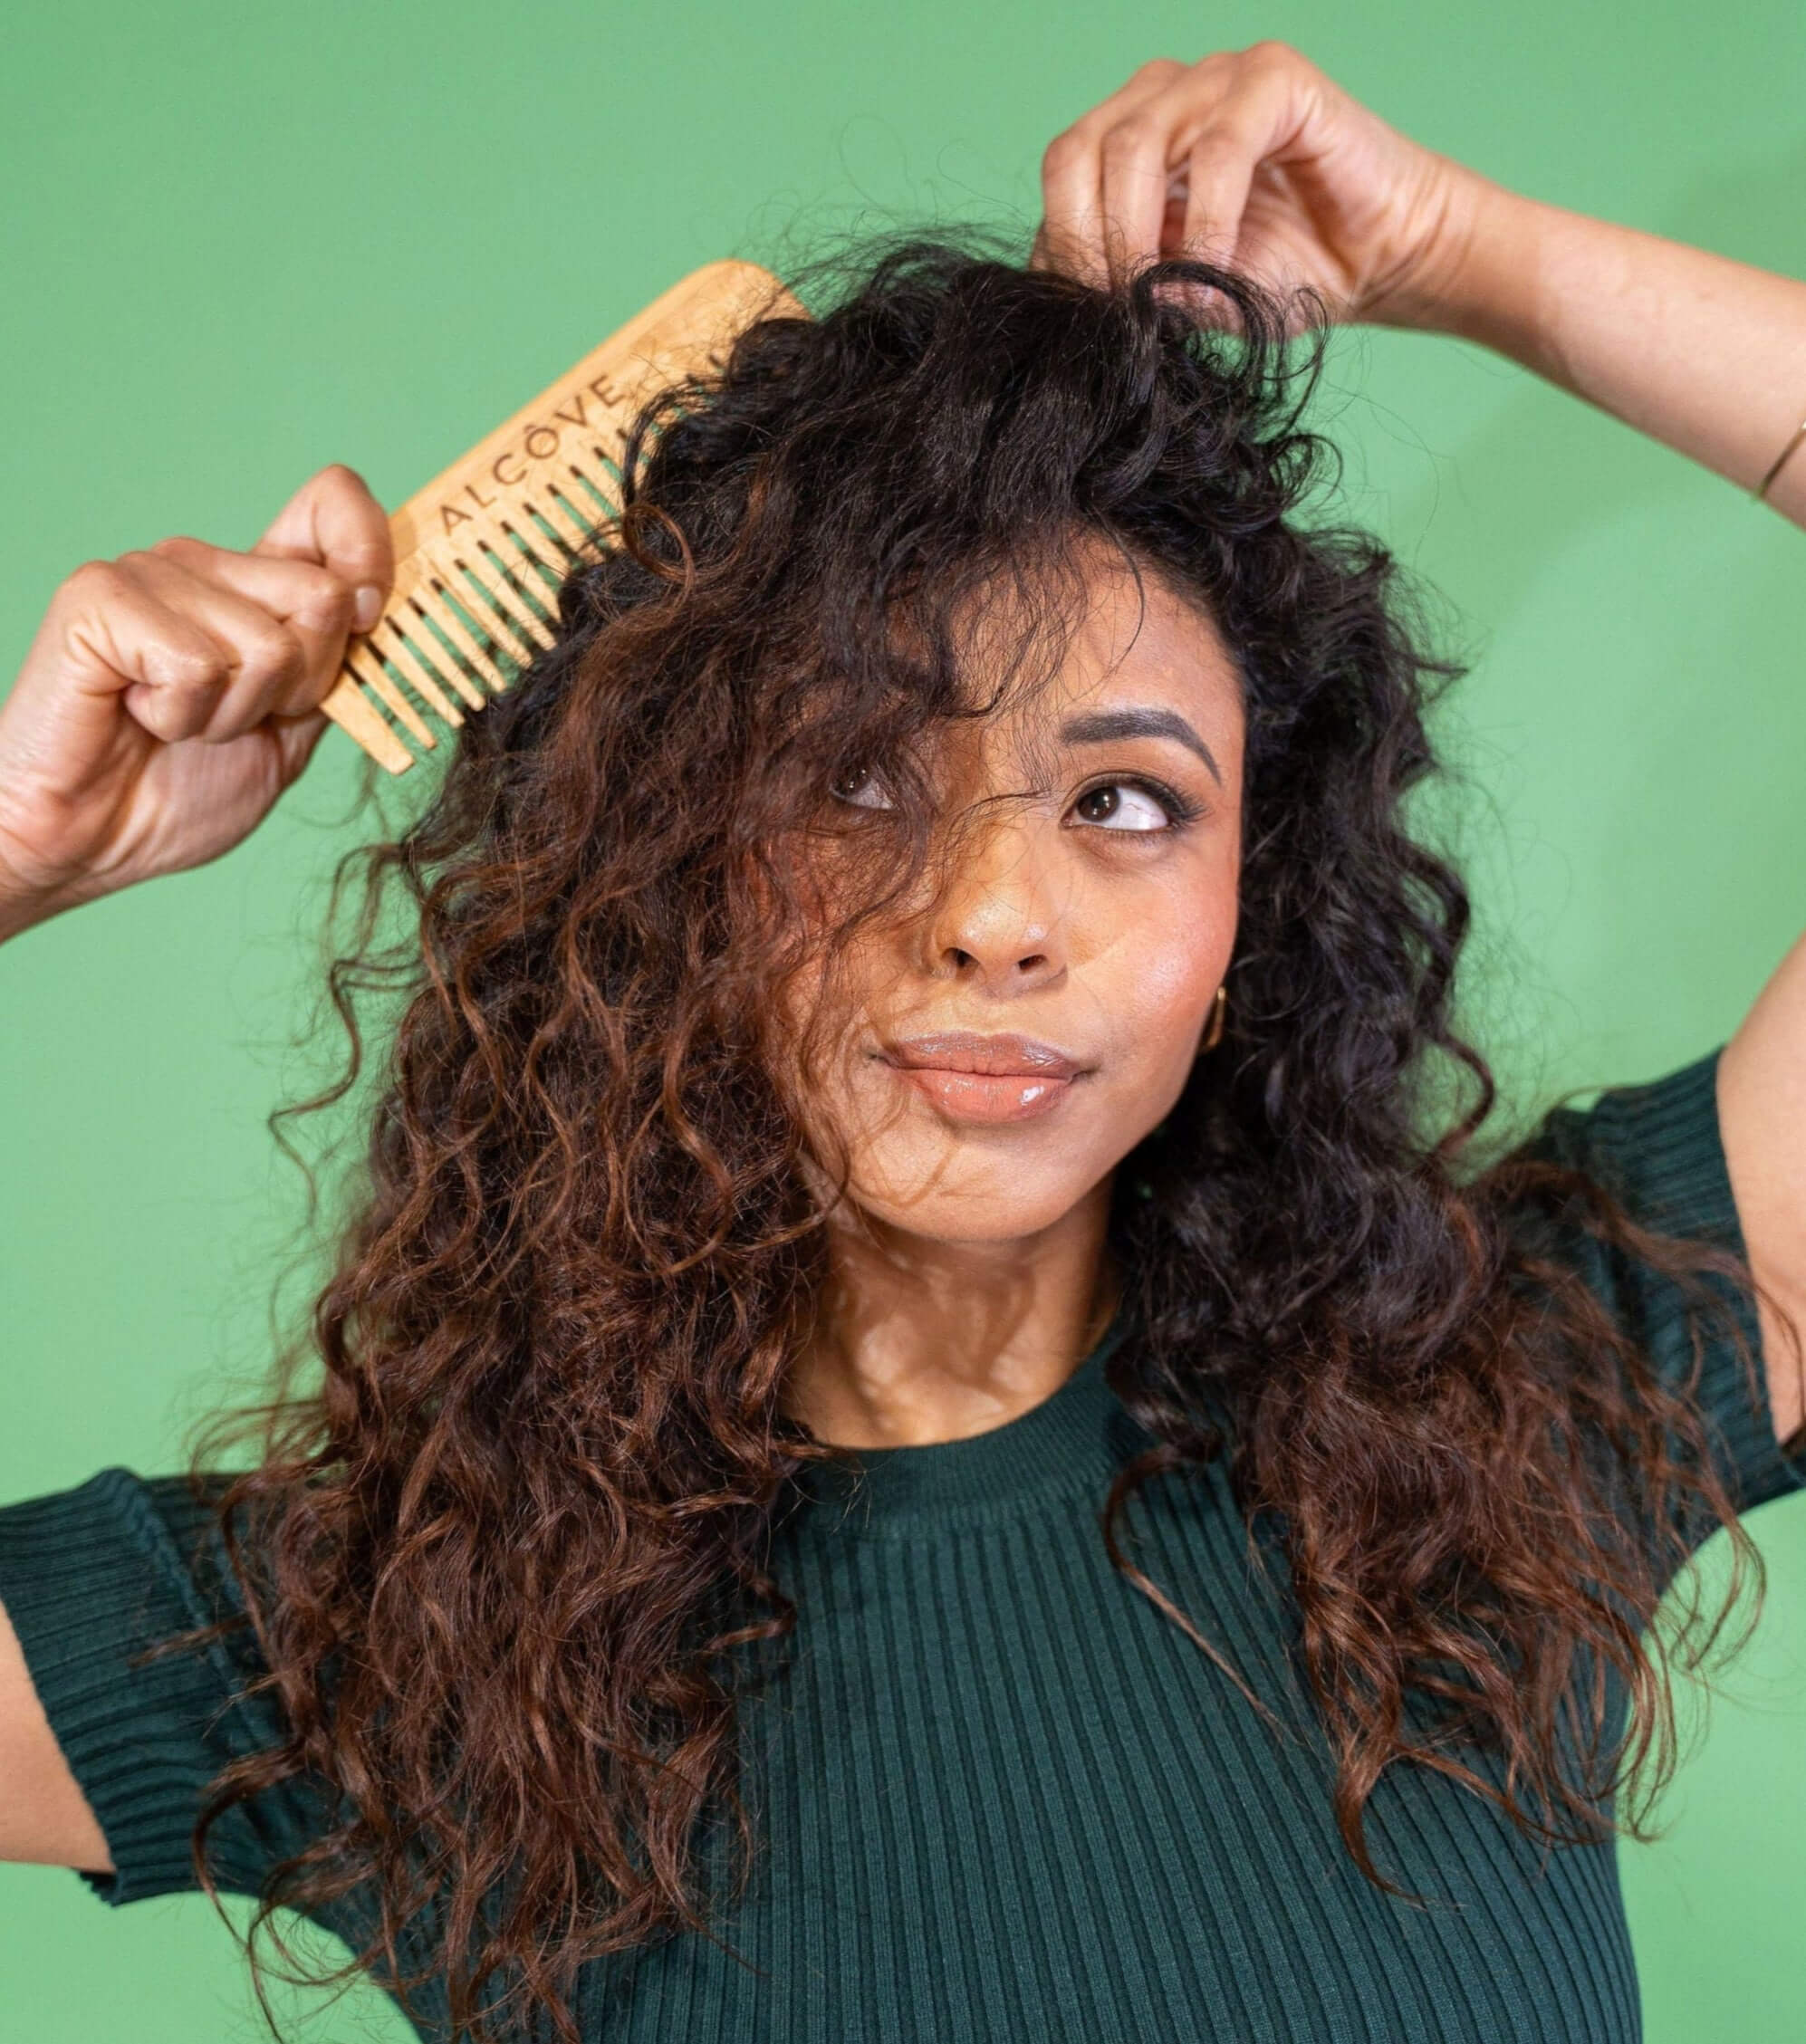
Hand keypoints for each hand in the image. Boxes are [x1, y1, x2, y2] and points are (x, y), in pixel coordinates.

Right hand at [0, 464, 392, 935]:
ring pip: (266, 643)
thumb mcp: (291, 732)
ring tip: (174, 724)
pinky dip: (179, 715)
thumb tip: (374, 600)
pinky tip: (137, 716)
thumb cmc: (178, 791)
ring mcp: (147, 573)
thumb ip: (337, 666)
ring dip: (231, 714)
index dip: (369, 555)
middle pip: (321, 597)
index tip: (365, 619)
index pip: (333, 506)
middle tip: (228, 718)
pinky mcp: (98, 599)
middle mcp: (202, 563)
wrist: (88, 843)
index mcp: (253, 585)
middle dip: (295, 688)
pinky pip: (196, 663)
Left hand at [1034, 41, 1486, 333]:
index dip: (1063, 249)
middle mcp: (1161, 96)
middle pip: (1078, 152)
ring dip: (1137, 232)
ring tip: (1161, 291)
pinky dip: (1209, 217)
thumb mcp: (1189, 297)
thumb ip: (1135, 290)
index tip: (1087, 317)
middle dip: (1086, 240)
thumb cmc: (1282, 272)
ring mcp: (1214, 78)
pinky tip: (1220, 263)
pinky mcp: (1273, 77)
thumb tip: (1085, 302)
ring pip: (1134, 144)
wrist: (1378, 259)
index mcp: (1127, 138)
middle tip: (1114, 304)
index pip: (1062, 177)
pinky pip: (1217, 146)